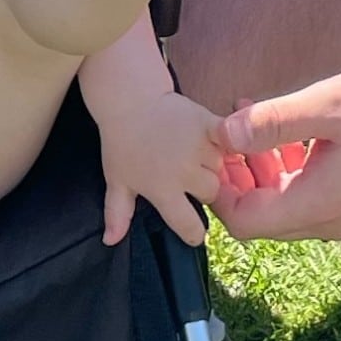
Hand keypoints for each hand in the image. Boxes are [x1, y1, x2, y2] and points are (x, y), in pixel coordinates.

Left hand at [95, 78, 229, 248]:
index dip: (192, 232)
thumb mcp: (117, 180)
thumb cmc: (122, 142)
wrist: (129, 98)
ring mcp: (198, 148)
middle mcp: (184, 172)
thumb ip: (118, 213)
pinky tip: (221, 142)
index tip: (192, 230)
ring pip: (221, 167)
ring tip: (193, 150)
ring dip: (212, 162)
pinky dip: (228, 142)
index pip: (188, 226)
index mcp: (162, 190)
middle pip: (211, 192)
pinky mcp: (208, 124)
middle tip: (186, 172)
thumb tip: (110, 242)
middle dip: (202, 186)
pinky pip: (229, 142)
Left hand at [208, 67, 340, 239]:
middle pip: (263, 218)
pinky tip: (298, 136)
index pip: (244, 223)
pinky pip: (314, 201)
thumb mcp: (328, 106)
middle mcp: (330, 224)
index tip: (216, 150)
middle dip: (241, 177)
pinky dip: (295, 174)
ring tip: (259, 124)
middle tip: (232, 130)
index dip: (220, 191)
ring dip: (267, 172)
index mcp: (317, 205)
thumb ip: (272, 122)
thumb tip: (223, 134)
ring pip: (288, 207)